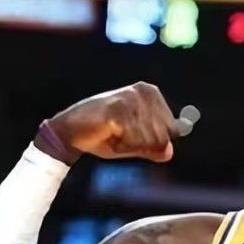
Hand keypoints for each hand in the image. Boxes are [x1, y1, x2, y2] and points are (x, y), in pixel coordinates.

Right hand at [46, 82, 181, 161]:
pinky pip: (134, 139)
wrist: (71, 132)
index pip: (172, 130)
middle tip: (121, 135)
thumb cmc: (103, 136)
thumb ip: (154, 147)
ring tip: (114, 134)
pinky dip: (122, 145)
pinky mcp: (119, 108)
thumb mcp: (134, 143)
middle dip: (142, 145)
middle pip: (163, 136)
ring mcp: (131, 98)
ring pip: (149, 140)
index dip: (153, 143)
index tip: (132, 136)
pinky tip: (109, 134)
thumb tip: (169, 152)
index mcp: (151, 94)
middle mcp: (145, 91)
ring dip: (130, 145)